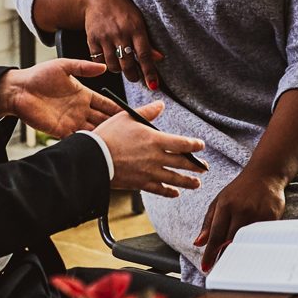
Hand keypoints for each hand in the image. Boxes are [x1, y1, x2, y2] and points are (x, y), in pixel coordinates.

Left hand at [0, 59, 123, 135]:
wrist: (17, 90)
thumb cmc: (38, 76)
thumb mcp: (63, 66)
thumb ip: (83, 67)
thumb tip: (104, 67)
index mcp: (84, 94)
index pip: (106, 104)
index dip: (119, 108)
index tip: (133, 113)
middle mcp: (80, 110)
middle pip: (104, 119)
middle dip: (117, 125)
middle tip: (132, 131)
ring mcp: (72, 121)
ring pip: (94, 130)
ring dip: (105, 135)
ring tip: (120, 141)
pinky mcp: (61, 131)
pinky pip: (78, 138)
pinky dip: (88, 142)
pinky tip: (99, 145)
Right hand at [81, 0, 165, 90]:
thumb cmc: (123, 11)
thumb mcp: (139, 21)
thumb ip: (148, 41)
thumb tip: (159, 58)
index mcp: (136, 28)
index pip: (145, 55)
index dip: (150, 72)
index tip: (154, 85)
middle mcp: (121, 33)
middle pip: (128, 64)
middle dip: (133, 75)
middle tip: (135, 77)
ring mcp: (105, 37)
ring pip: (113, 65)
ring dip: (119, 70)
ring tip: (121, 65)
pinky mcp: (92, 39)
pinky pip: (99, 60)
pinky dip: (105, 64)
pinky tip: (109, 59)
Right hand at [92, 101, 206, 197]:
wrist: (93, 159)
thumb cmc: (108, 135)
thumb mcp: (126, 117)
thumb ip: (147, 112)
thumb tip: (160, 104)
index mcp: (155, 140)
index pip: (183, 144)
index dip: (194, 146)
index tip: (200, 146)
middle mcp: (156, 158)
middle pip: (182, 163)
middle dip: (196, 166)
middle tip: (204, 168)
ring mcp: (149, 172)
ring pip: (174, 179)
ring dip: (188, 182)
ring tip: (197, 184)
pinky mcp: (140, 184)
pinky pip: (159, 190)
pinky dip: (169, 192)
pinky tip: (175, 193)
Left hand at [195, 171, 286, 270]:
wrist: (265, 173)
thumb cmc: (240, 189)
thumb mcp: (219, 201)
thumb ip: (208, 222)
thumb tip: (198, 243)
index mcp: (225, 206)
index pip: (215, 235)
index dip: (210, 253)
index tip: (206, 267)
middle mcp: (241, 210)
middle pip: (230, 240)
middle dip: (224, 256)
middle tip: (221, 268)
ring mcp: (257, 213)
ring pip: (246, 240)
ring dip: (240, 252)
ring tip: (236, 262)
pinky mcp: (272, 216)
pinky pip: (261, 236)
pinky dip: (255, 244)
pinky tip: (253, 251)